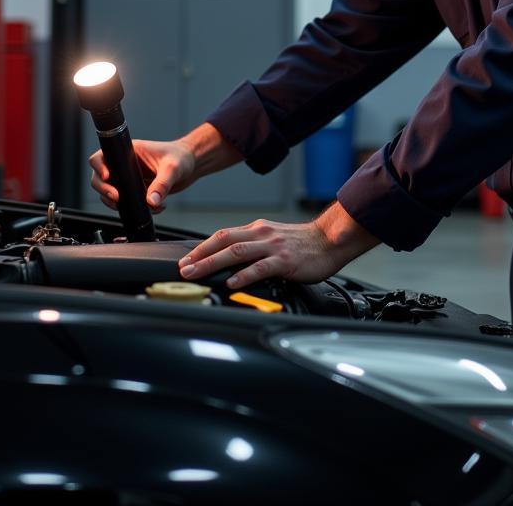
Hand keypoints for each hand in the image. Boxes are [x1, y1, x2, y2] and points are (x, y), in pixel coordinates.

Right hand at [89, 138, 197, 213]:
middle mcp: (125, 164)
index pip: (103, 156)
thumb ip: (162, 184)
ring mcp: (128, 178)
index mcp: (129, 151)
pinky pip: (126, 202)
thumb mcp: (172, 168)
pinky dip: (134, 208)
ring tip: (140, 205)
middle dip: (104, 189)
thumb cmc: (181, 157)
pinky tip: (154, 208)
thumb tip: (151, 201)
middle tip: (116, 198)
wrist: (192, 165)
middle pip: (100, 177)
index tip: (108, 177)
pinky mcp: (136, 190)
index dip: (99, 167)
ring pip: (109, 192)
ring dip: (118, 203)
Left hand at [178, 201, 378, 289]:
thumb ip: (254, 247)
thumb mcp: (273, 239)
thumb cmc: (302, 243)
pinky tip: (232, 282)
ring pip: (236, 252)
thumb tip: (230, 261)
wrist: (329, 240)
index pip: (223, 235)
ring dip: (213, 263)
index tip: (186, 258)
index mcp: (257, 229)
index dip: (202, 247)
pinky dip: (243, 274)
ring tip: (197, 273)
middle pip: (224, 241)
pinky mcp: (284, 260)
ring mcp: (272, 246)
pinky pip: (260, 267)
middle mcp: (261, 234)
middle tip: (183, 268)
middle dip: (200, 255)